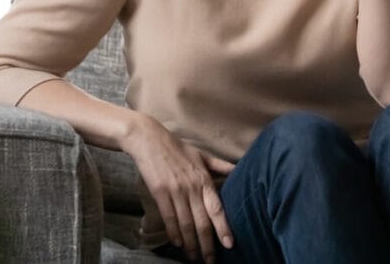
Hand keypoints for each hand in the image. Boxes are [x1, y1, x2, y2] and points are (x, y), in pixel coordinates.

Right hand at [122, 115, 235, 263]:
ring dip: (190, 244)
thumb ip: (220, 165)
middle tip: (210, 261)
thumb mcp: (201, 154)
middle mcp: (192, 187)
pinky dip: (174, 233)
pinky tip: (178, 243)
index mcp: (204, 179)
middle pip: (202, 222)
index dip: (223, 228)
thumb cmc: (177, 147)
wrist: (149, 138)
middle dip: (207, 245)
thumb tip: (240, 168)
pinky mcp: (159, 192)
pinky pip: (169, 218)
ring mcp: (175, 191)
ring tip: (194, 257)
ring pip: (186, 224)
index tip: (229, 245)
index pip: (217, 209)